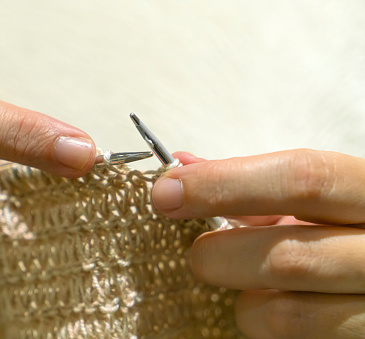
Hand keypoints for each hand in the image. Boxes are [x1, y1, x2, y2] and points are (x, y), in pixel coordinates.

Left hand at [152, 149, 364, 337]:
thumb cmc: (340, 227)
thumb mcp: (313, 199)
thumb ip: (253, 181)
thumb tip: (183, 167)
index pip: (302, 179)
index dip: (225, 184)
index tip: (170, 191)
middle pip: (289, 256)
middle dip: (220, 254)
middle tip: (199, 253)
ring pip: (285, 313)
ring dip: (244, 298)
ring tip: (245, 281)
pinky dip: (263, 323)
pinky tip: (272, 304)